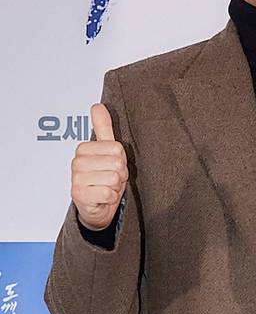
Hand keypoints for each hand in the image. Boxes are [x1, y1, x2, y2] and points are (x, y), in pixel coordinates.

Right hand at [71, 103, 128, 230]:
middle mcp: (76, 163)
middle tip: (111, 178)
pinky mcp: (79, 195)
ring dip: (116, 186)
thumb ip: (103, 128)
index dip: (121, 159)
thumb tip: (97, 106)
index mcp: (83, 149)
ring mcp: (76, 179)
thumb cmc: (103, 177)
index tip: (112, 165)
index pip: (117, 148)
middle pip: (116, 162)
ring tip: (107, 187)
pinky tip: (103, 197)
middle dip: (119, 173)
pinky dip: (111, 197)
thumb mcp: (106, 150)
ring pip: (113, 178)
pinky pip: (108, 193)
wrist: (96, 206)